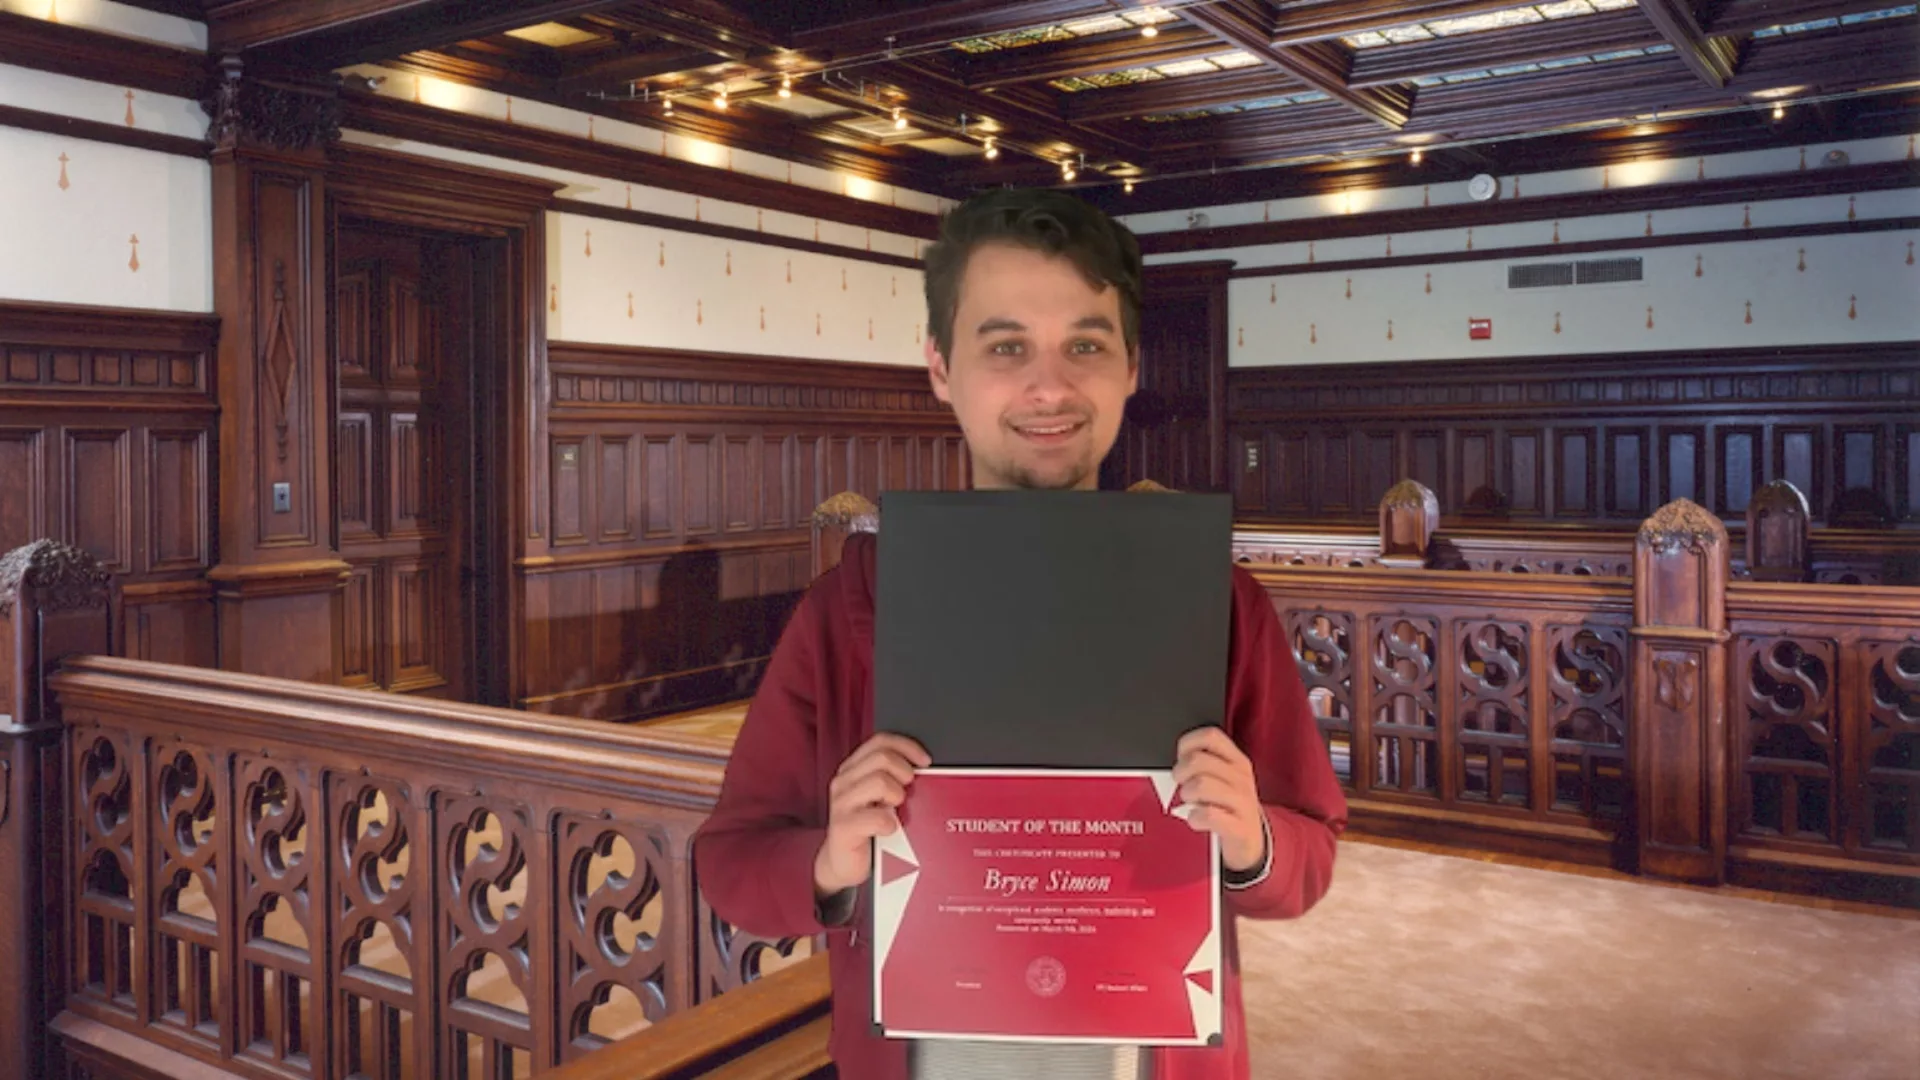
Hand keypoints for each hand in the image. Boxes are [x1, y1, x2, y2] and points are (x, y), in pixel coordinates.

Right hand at [813, 733, 931, 897]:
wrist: (843, 862)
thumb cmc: (867, 827)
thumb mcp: (879, 797)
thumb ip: (892, 778)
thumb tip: (922, 767)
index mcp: (853, 769)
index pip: (880, 741)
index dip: (906, 746)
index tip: (925, 761)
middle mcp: (844, 781)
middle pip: (882, 757)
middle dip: (904, 773)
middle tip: (906, 793)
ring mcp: (841, 803)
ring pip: (879, 781)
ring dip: (896, 796)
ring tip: (894, 810)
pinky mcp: (843, 826)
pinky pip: (877, 817)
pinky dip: (889, 823)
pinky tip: (889, 829)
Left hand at [1174, 727, 1267, 873]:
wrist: (1251, 841)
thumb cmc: (1230, 806)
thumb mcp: (1225, 778)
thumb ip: (1204, 763)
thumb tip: (1178, 759)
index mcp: (1237, 761)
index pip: (1210, 736)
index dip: (1188, 745)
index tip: (1182, 758)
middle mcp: (1241, 778)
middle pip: (1198, 760)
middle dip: (1181, 772)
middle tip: (1181, 784)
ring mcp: (1242, 802)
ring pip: (1201, 785)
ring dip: (1187, 794)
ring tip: (1190, 801)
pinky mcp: (1238, 827)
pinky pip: (1208, 815)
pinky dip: (1195, 818)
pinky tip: (1196, 819)